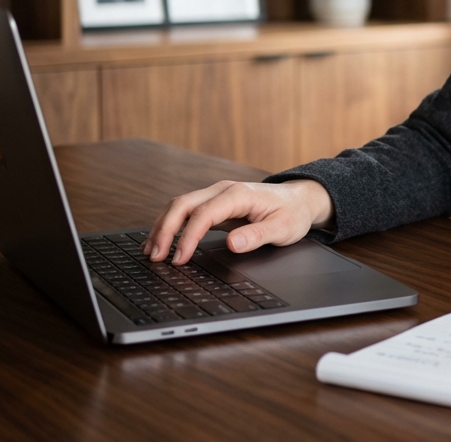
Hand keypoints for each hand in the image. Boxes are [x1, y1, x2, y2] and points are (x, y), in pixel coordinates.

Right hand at [142, 179, 333, 265]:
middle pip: (183, 204)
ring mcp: (217, 195)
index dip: (187, 237)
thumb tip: (232, 244)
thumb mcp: (282, 228)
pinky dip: (170, 225)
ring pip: (180, 205)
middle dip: (164, 229)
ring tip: (151, 252)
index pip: (203, 214)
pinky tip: (161, 241)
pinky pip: (186, 211)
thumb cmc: (292, 213)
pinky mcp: (214, 203)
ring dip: (163, 227)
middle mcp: (224, 190)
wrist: (299, 199)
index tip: (179, 259)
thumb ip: (257, 235)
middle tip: (155, 257)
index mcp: (239, 194)